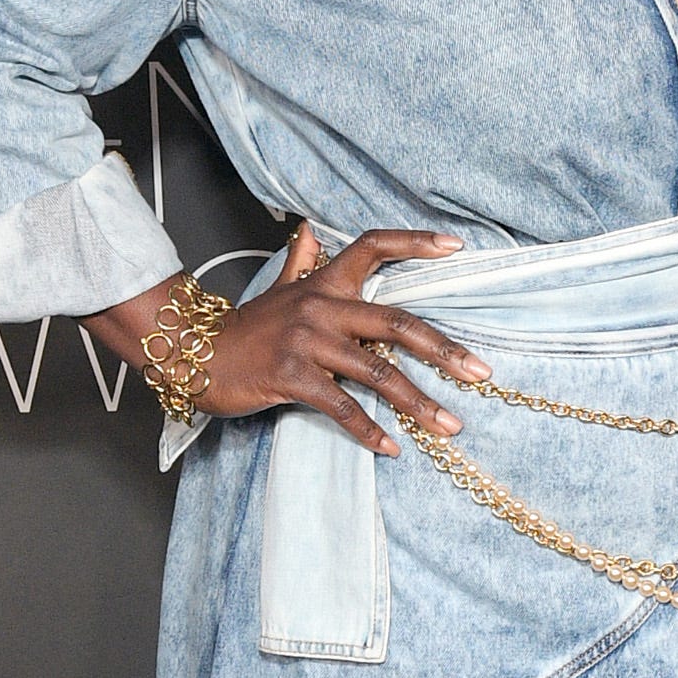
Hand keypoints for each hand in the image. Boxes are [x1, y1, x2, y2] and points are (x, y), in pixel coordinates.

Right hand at [91, 225, 488, 455]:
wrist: (196, 354)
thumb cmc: (246, 328)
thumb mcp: (277, 289)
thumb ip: (300, 261)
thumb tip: (310, 230)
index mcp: (324, 283)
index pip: (373, 246)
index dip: (415, 242)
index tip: (456, 245)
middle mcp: (322, 306)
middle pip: (398, 323)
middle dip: (445, 351)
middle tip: (480, 373)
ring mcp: (308, 342)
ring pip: (377, 372)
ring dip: (418, 403)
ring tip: (449, 426)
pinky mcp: (292, 377)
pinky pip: (342, 406)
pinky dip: (369, 430)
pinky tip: (391, 448)